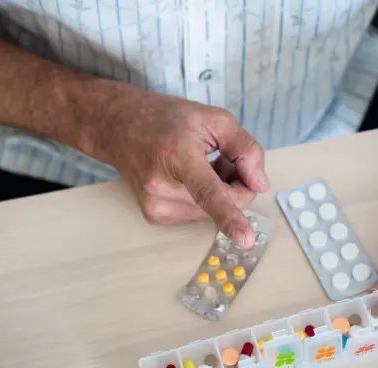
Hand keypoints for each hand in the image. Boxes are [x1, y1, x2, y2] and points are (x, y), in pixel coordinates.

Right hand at [81, 83, 268, 246]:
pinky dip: (202, 200)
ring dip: (218, 192)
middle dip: (235, 183)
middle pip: (224, 202)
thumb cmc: (167, 119)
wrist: (118, 127)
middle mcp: (163, 186)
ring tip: (198, 165)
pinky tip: (187, 179)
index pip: (208, 191)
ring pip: (213, 212)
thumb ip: (245, 149)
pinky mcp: (155, 217)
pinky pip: (198, 215)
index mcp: (178, 156)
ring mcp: (156, 205)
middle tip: (221, 158)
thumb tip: (259, 185)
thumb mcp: (214, 119)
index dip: (229, 216)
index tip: (246, 239)